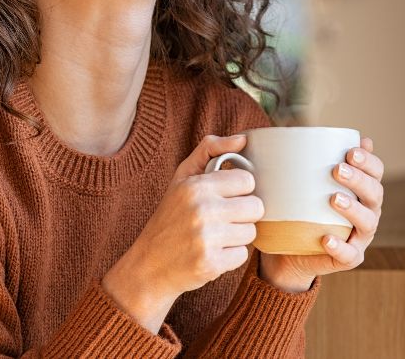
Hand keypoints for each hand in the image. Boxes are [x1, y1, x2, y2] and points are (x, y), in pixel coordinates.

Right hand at [102, 134, 263, 331]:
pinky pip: (243, 255)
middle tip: (222, 219)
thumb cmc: (170, 217)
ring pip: (251, 232)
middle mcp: (202, 210)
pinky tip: (212, 253)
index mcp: (196, 186)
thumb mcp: (182, 178)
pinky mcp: (211, 264)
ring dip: (237, 236)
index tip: (225, 197)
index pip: (247, 181)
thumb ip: (210, 150)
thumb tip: (243, 139)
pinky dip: (230, 256)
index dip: (239, 190)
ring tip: (215, 236)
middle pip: (255, 207)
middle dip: (242, 214)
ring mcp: (207, 238)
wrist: (149, 265)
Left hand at [258, 136, 384, 290]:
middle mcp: (367, 212)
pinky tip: (327, 239)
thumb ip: (310, 160)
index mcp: (362, 190)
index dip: (369, 161)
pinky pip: (349, 255)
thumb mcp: (303, 182)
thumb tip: (304, 132)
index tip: (350, 151)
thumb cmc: (301, 208)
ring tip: (334, 199)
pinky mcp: (348, 258)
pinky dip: (340, 247)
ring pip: (368, 222)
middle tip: (337, 170)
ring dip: (353, 209)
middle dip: (359, 180)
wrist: (290, 249)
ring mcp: (360, 237)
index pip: (376, 172)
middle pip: (375, 194)